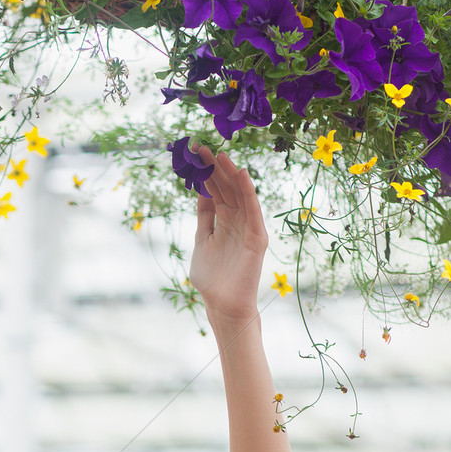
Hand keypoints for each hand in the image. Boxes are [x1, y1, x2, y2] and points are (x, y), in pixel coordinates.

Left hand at [188, 147, 268, 326]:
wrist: (223, 304)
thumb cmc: (212, 278)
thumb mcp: (202, 240)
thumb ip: (204, 217)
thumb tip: (200, 192)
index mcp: (222, 221)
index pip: (215, 191)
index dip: (205, 173)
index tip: (193, 155)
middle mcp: (236, 220)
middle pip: (226, 188)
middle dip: (214, 168)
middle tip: (201, 147)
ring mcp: (247, 227)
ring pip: (239, 194)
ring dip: (229, 174)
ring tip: (219, 154)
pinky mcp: (256, 237)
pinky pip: (253, 210)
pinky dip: (248, 191)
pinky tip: (241, 174)